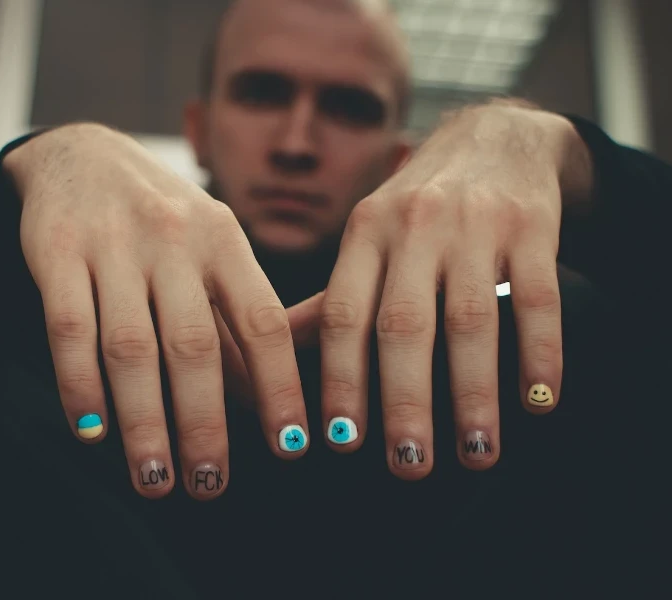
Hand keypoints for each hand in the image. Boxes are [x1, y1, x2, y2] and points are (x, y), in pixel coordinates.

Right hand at [4, 123, 308, 499]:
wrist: (82, 154)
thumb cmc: (162, 220)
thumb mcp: (211, 250)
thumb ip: (236, 318)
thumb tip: (266, 402)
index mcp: (224, 240)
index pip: (263, 321)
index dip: (278, 386)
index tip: (289, 449)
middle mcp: (174, 239)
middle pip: (193, 345)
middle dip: (204, 424)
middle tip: (209, 485)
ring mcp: (113, 244)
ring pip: (130, 347)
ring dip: (143, 421)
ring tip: (154, 479)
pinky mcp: (56, 251)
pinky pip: (68, 329)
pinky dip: (80, 386)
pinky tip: (91, 432)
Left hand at [318, 103, 581, 478]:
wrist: (496, 138)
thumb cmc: (418, 206)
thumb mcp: (367, 238)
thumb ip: (328, 300)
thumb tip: (270, 361)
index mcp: (364, 233)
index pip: (342, 314)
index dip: (339, 380)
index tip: (339, 441)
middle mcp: (413, 226)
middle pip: (403, 325)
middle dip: (404, 400)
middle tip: (408, 464)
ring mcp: (475, 225)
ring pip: (472, 319)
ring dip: (474, 393)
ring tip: (476, 452)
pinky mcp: (533, 227)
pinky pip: (537, 299)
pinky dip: (539, 354)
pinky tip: (537, 402)